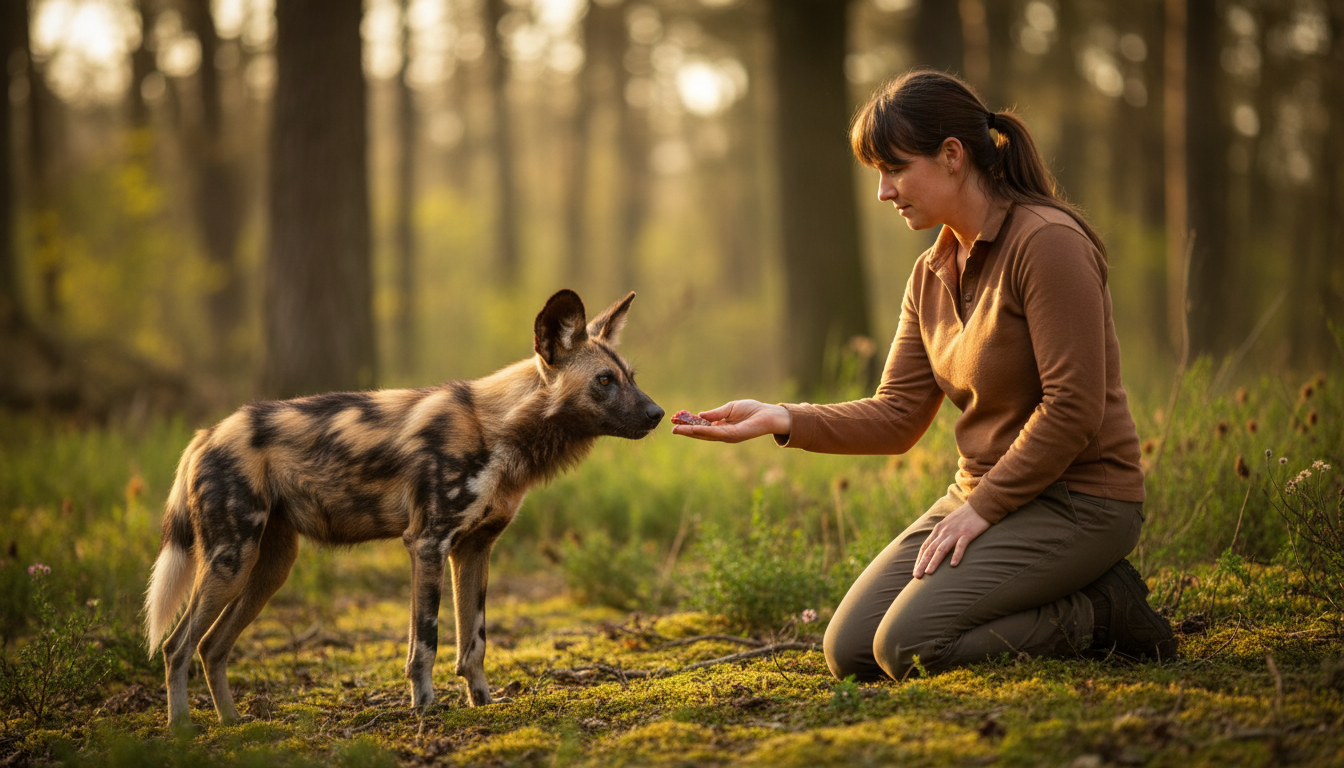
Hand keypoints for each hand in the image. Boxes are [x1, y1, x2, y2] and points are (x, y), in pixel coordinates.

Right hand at [670, 400, 791, 442]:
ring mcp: (727, 436)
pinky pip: (715, 433)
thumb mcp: (729, 408)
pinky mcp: (733, 435)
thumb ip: (715, 413)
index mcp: (721, 427)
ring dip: (691, 432)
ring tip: (677, 430)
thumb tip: (700, 415)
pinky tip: (694, 428)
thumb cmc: (752, 410)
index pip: (702, 427)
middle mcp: (723, 434)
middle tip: (671, 429)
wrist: (769, 414)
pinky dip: (703, 431)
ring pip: (705, 435)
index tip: (676, 420)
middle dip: (686, 431)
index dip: (689, 424)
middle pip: (700, 433)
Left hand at [913, 501, 989, 578]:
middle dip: (922, 563)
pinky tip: (953, 564)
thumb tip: (934, 549)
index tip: (915, 571)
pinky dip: (956, 554)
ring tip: (929, 573)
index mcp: (938, 530)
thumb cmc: (964, 517)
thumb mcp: (948, 525)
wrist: (979, 505)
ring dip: (934, 561)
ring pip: (942, 548)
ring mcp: (955, 532)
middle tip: (916, 576)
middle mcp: (944, 531)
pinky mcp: (967, 533)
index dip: (919, 559)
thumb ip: (941, 536)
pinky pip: (961, 545)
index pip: (925, 546)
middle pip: (930, 549)